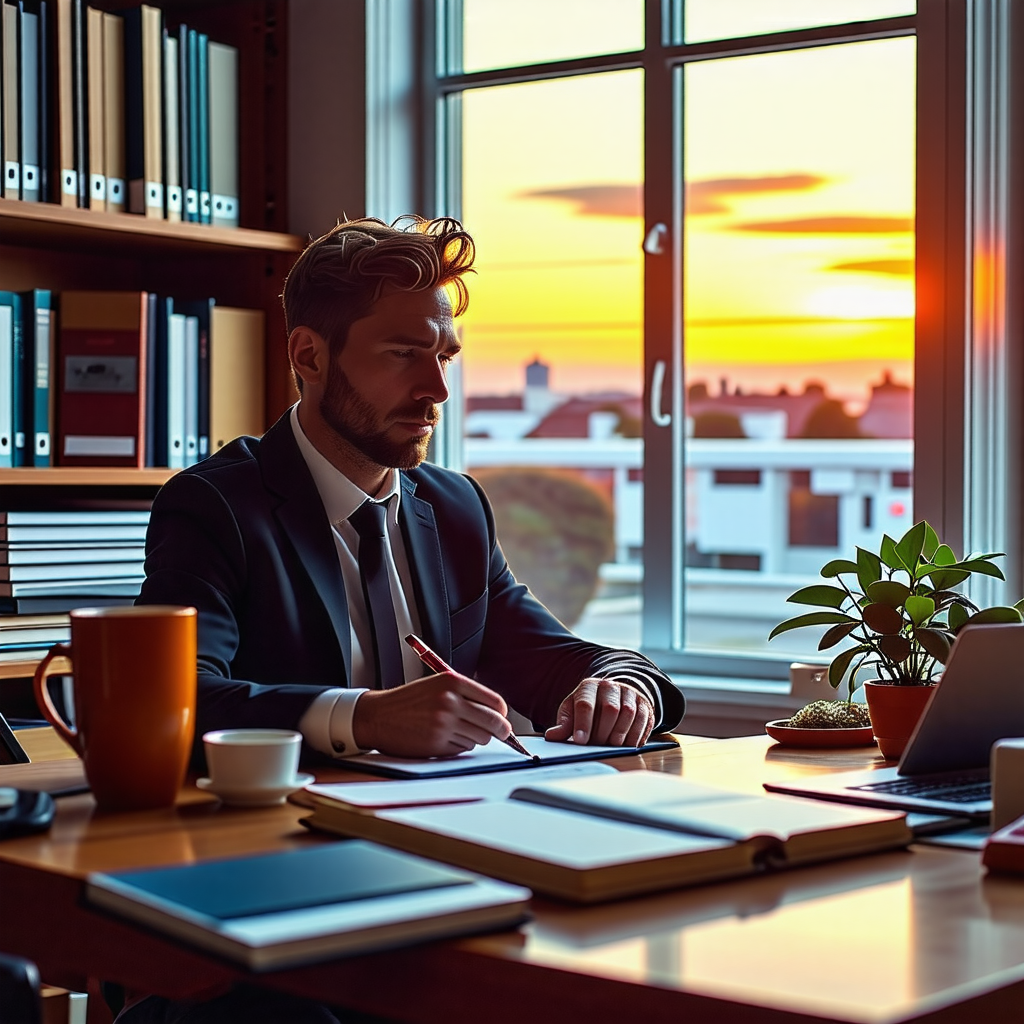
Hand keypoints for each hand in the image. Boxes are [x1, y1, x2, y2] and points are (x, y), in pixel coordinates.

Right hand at [352, 672, 511, 757]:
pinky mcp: (437, 743)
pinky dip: (458, 746)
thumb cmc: (408, 701)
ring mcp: (444, 724)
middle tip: (501, 733)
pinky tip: (444, 738)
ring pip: (480, 738)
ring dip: (474, 738)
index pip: (494, 702)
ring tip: (457, 731)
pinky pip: (463, 749)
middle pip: (494, 723)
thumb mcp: (437, 685)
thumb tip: (496, 712)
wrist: (378, 715)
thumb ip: (465, 694)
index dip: (501, 713)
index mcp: (452, 682)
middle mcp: (450, 701)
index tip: (502, 718)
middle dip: (500, 730)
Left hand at [544, 678, 654, 746]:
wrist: (614, 694)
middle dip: (602, 732)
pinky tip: (627, 745)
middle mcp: (610, 687)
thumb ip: (565, 724)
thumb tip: (552, 736)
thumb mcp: (573, 711)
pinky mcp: (644, 704)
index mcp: (589, 686)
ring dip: (620, 735)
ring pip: (628, 714)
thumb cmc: (590, 706)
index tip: (579, 741)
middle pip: (609, 709)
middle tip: (596, 747)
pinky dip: (635, 736)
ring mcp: (629, 694)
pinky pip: (643, 720)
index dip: (583, 724)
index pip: (585, 704)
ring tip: (611, 747)